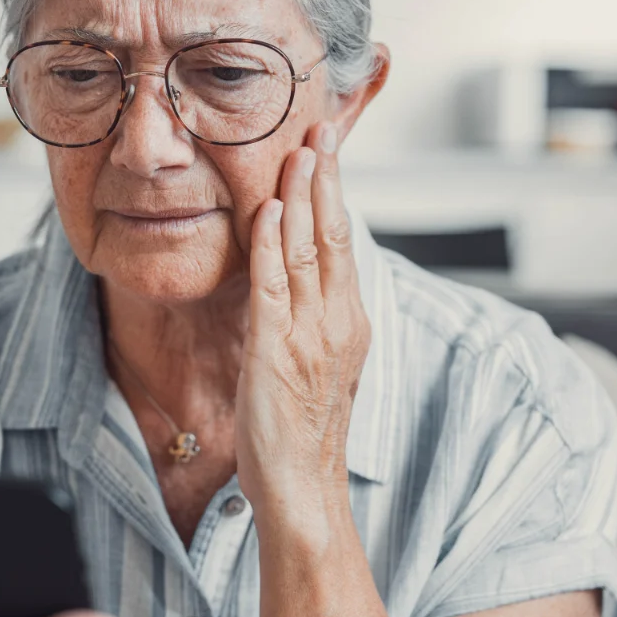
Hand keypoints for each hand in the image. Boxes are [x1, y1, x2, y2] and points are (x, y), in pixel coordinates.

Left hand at [235, 122, 371, 522]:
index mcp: (350, 321)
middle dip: (326, 177)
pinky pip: (273, 287)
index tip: (327, 149)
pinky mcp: (275, 351)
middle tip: (320, 128)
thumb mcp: (323, 360)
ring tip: (297, 152)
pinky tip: (265, 212)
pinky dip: (268, 245)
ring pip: (306, 251)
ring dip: (299, 197)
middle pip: (333, 234)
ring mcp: (309, 335)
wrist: (303, 488)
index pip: (343, 241)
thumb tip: (300, 268)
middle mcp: (337, 321)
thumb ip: (318, 312)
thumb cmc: (305, 428)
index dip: (335, 192)